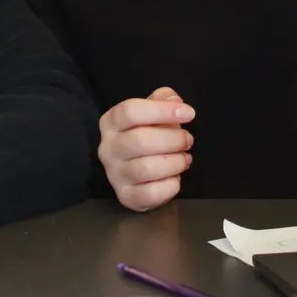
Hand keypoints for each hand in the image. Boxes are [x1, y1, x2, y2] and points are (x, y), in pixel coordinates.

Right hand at [97, 86, 194, 211]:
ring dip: (175, 162)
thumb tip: (175, 103)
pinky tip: (175, 178)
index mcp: (111, 122)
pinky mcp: (126, 196)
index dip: (162, 111)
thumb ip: (163, 100)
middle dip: (173, 139)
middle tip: (188, 140)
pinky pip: (151, 193)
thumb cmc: (146, 134)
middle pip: (140, 140)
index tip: (188, 113)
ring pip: (147, 168)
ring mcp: (114, 175)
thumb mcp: (152, 111)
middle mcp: (107, 148)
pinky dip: (170, 185)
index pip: (130, 111)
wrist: (135, 168)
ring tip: (184, 158)